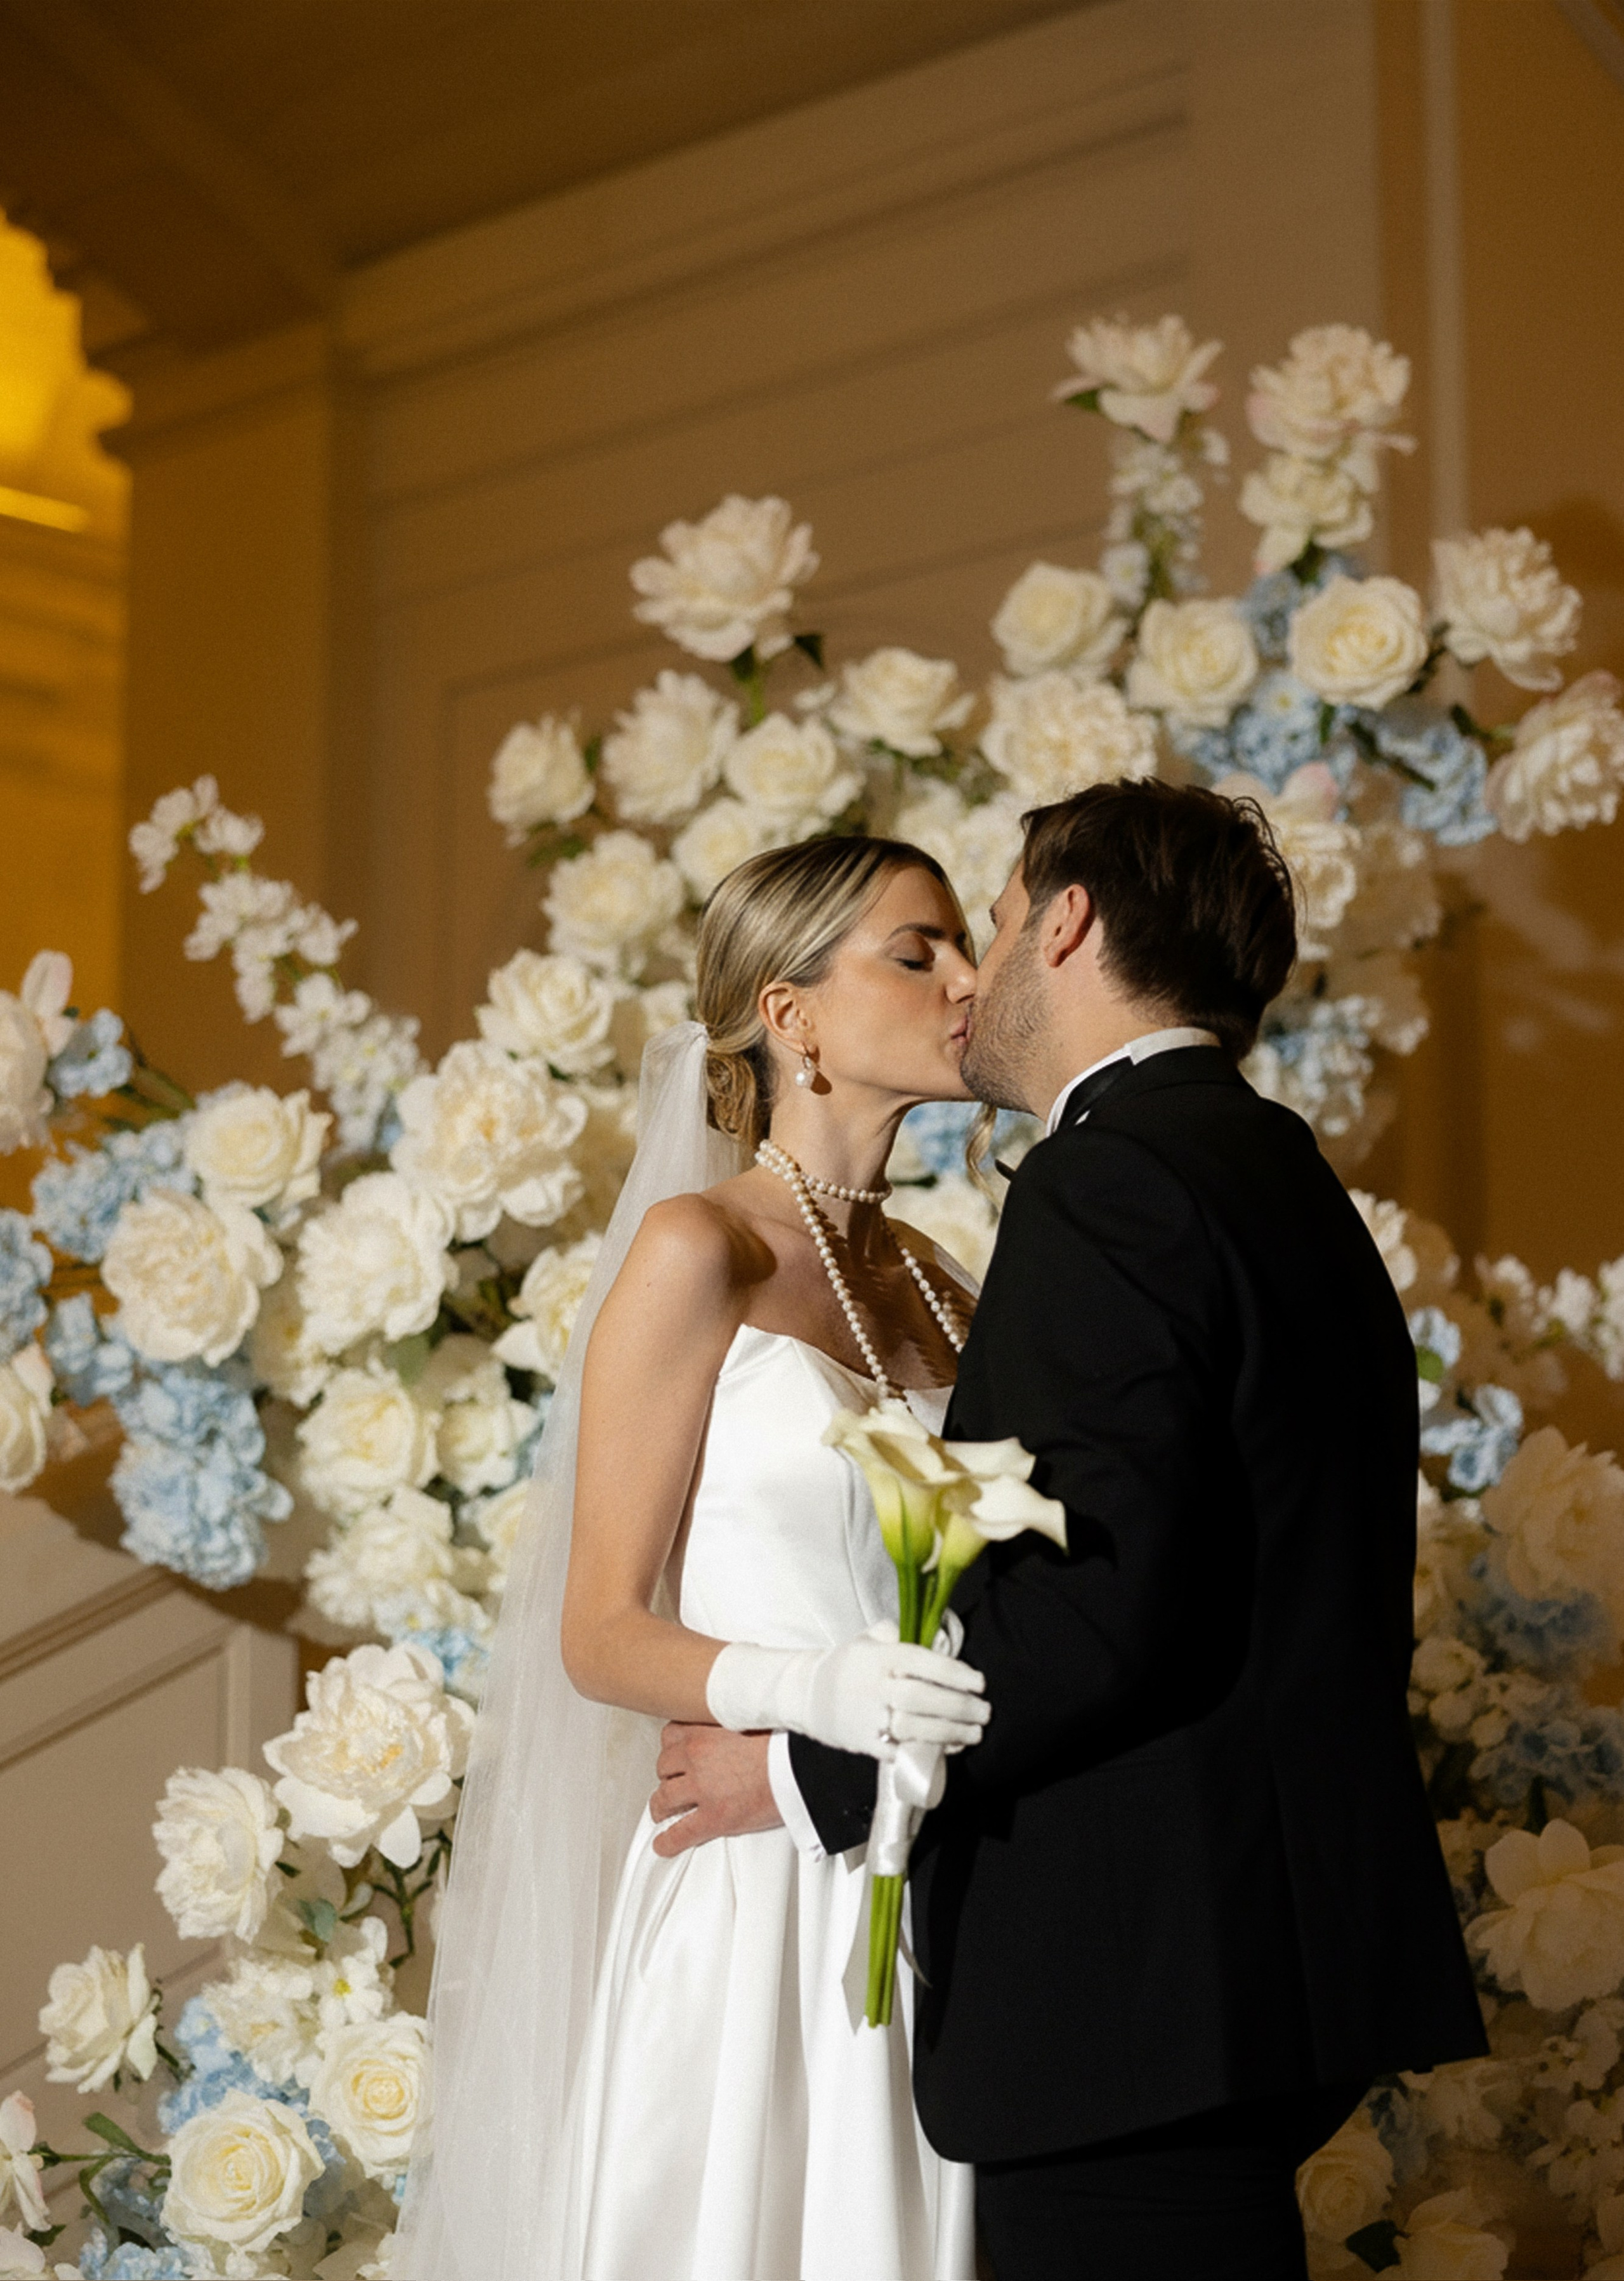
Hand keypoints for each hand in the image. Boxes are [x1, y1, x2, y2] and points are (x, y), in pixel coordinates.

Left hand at [649, 1723, 780, 1857]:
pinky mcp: (714, 1818)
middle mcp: (697, 1757)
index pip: (671, 1735)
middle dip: (668, 1776)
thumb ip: (731, 1724)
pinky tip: (663, 1844)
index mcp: (706, 1731)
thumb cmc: (784, 1743)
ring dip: (662, 1806)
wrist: (799, 1767)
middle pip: (664, 1767)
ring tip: (664, 1812)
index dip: (673, 1747)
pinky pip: (680, 1833)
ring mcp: (702, 1789)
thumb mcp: (751, 1720)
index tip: (677, 1752)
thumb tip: (732, 1727)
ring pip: (665, 1799)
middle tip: (674, 1782)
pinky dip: (668, 1841)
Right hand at [706, 1620, 988, 1758]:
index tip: (979, 1682)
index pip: (923, 1662)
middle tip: (985, 1711)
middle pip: (923, 1698)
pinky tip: (948, 1748)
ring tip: (975, 1733)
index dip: (955, 1673)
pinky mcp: (863, 1742)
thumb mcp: (869, 1639)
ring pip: (915, 1727)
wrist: (804, 1693)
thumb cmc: (846, 1664)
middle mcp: (875, 1686)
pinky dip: (926, 1751)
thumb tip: (937, 1636)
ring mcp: (868, 1717)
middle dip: (959, 1707)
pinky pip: (900, 1749)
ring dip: (950, 1733)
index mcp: (880, 1656)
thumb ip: (901, 1635)